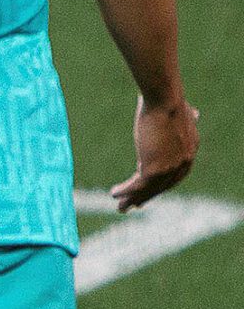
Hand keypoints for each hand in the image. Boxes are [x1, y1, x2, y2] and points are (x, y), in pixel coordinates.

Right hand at [113, 94, 197, 210]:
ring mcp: (170, 168)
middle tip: (132, 207)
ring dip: (132, 199)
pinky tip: (113, 193)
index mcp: (189, 151)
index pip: (174, 175)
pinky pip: (137, 186)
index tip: (147, 193)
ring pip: (148, 190)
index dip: (160, 186)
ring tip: (119, 207)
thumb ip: (187, 117)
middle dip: (145, 198)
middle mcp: (182, 163)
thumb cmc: (168, 101)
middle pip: (161, 186)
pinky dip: (125, 191)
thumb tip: (194, 112)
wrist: (164, 100)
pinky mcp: (154, 170)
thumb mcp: (183, 112)